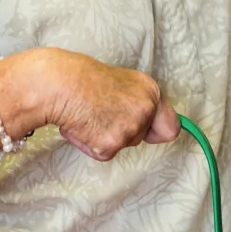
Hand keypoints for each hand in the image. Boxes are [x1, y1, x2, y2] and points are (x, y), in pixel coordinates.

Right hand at [26, 49, 178, 160]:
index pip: (171, 125)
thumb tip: (143, 121)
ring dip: (104, 136)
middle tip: (101, 113)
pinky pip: (102, 153)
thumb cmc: (82, 78)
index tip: (152, 134)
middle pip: (141, 137)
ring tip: (88, 115)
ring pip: (122, 145)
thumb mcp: (121, 82)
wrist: (60, 83)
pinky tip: (81, 125)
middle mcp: (145, 109)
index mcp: (150, 90)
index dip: (158, 131)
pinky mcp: (111, 145)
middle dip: (122, 131)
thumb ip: (135, 101)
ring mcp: (129, 129)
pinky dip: (89, 143)